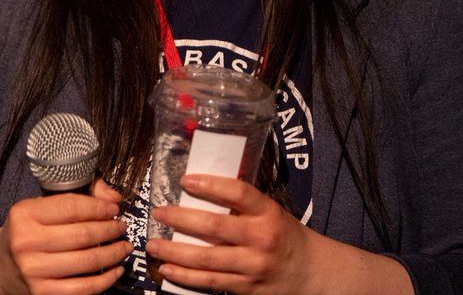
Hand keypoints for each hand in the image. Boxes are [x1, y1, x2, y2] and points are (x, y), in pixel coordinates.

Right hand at [0, 178, 131, 294]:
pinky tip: (116, 269)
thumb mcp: (40, 207)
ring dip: (113, 253)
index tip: (113, 209)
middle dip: (109, 230)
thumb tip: (113, 198)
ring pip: (86, 261)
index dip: (98, 207)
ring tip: (124, 246)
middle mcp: (26, 243)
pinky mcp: (42, 294)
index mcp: (24, 215)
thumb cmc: (27, 232)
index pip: (70, 207)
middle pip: (82, 235)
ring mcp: (33, 271)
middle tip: (121, 227)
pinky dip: (106, 279)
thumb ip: (76, 196)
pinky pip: (83, 288)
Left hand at [146, 174, 316, 294]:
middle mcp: (261, 239)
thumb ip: (242, 205)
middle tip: (159, 213)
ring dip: (175, 252)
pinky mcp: (245, 288)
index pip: (238, 193)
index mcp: (268, 213)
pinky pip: (210, 282)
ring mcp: (252, 266)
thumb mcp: (270, 212)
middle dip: (181, 220)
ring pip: (206, 259)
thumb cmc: (283, 235)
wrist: (308, 271)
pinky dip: (185, 276)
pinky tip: (167, 269)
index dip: (210, 185)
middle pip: (215, 228)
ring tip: (153, 245)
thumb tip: (200, 188)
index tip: (186, 180)